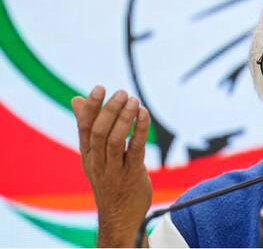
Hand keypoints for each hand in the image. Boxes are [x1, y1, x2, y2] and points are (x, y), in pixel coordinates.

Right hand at [71, 86, 151, 246]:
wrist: (120, 217)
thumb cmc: (109, 179)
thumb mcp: (94, 156)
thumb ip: (88, 127)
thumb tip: (76, 99)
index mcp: (88, 155)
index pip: (84, 128)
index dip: (91, 107)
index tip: (100, 88)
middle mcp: (98, 162)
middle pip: (99, 132)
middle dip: (110, 110)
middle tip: (122, 93)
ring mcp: (114, 170)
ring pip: (115, 140)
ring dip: (125, 118)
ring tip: (134, 100)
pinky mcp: (132, 174)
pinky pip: (135, 149)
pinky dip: (140, 129)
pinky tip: (144, 114)